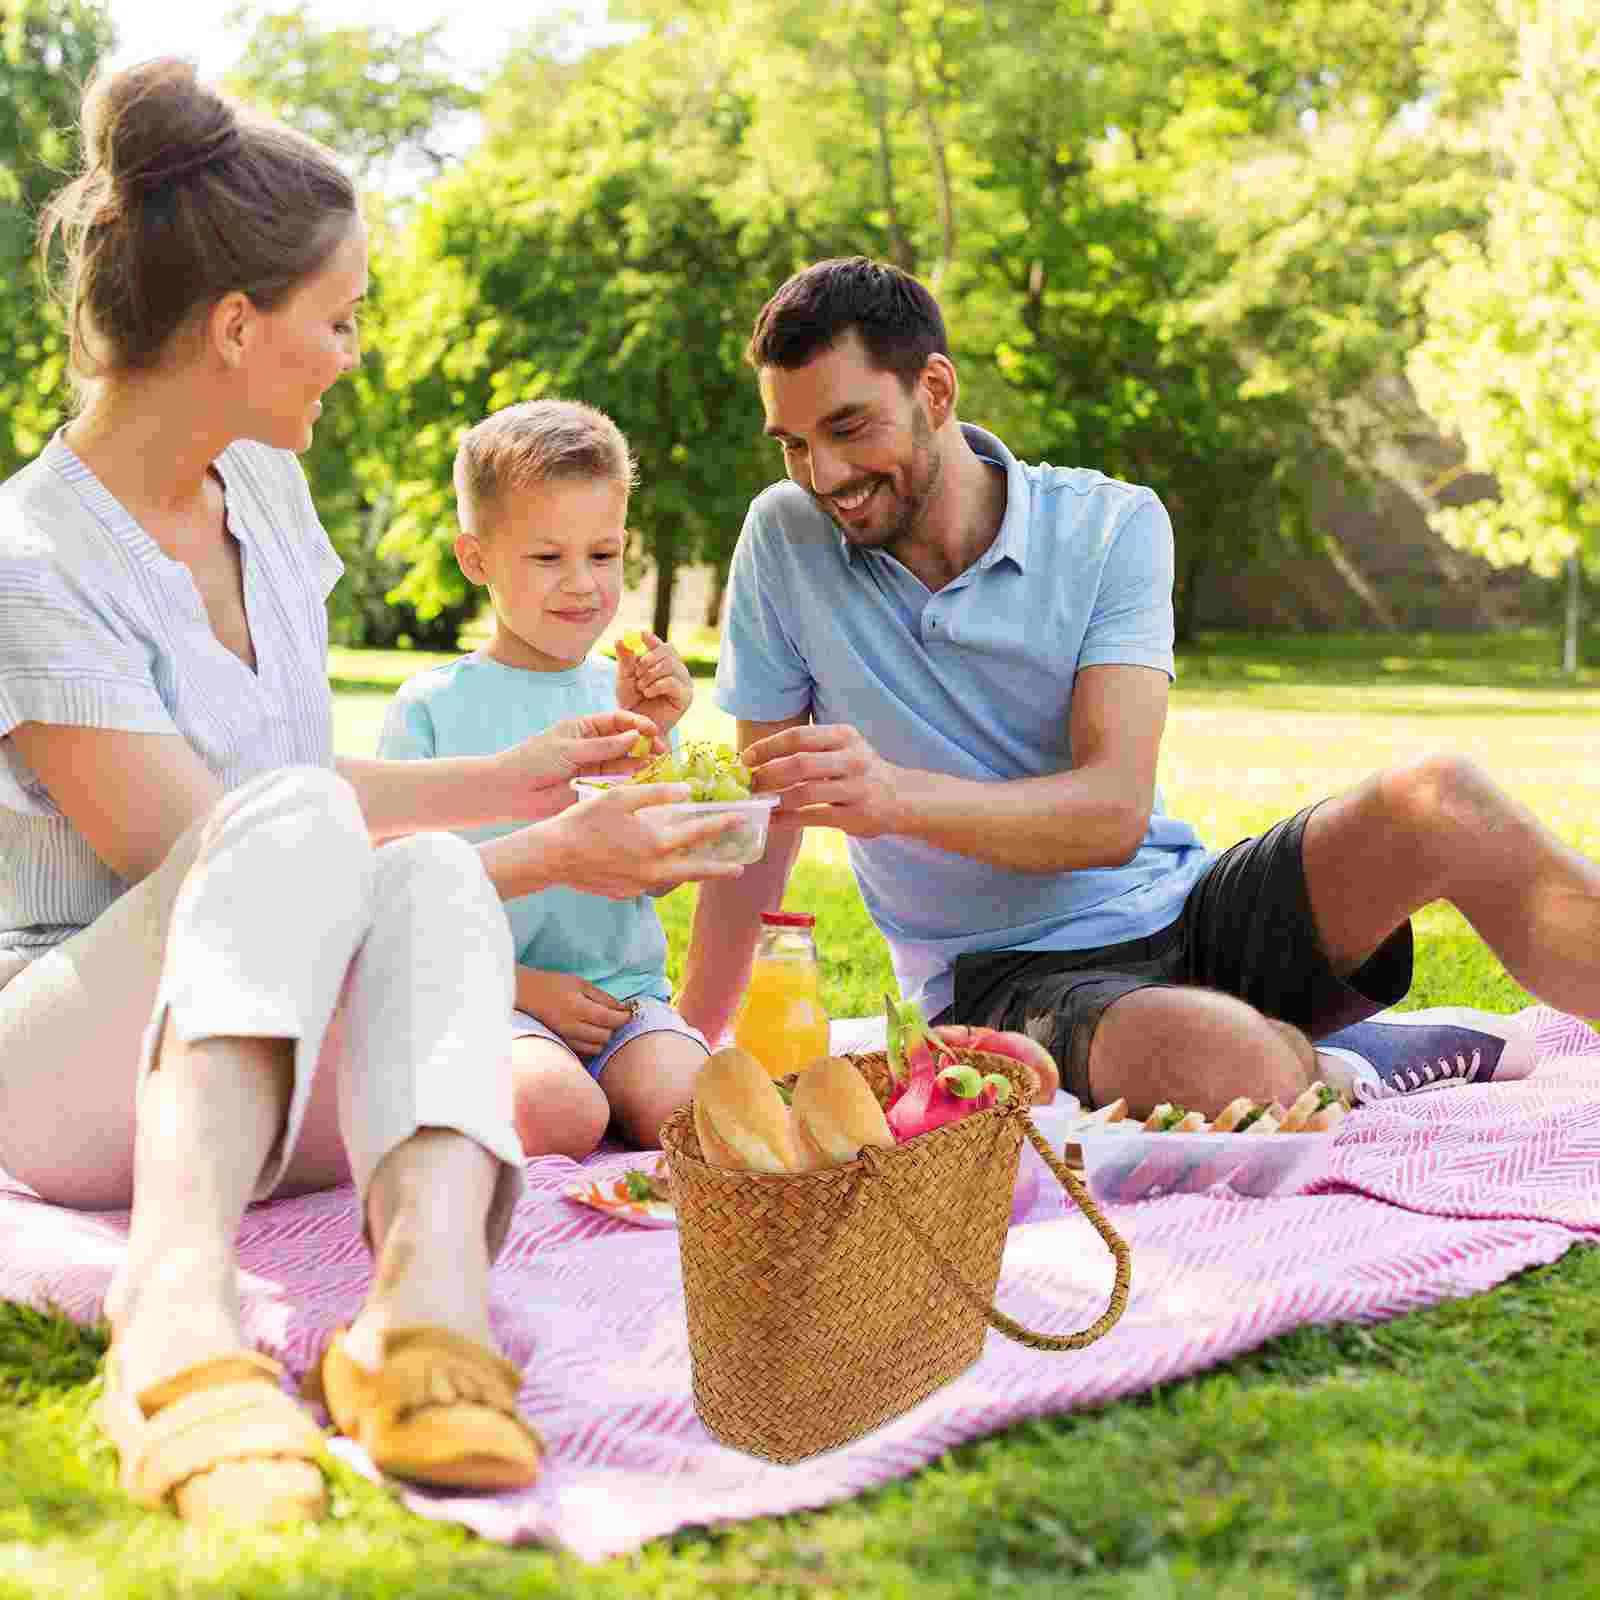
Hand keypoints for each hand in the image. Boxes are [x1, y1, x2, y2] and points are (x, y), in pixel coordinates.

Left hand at [495, 708, 662, 798]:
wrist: (512, 791)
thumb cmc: (533, 761)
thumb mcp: (569, 748)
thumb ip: (603, 745)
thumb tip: (635, 735)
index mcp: (584, 728)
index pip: (617, 720)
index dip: (637, 723)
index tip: (652, 729)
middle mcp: (593, 746)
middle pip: (626, 741)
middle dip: (645, 743)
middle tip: (662, 749)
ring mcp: (595, 766)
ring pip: (625, 761)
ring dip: (642, 761)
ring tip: (658, 762)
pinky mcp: (594, 787)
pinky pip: (617, 781)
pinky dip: (632, 779)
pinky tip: (644, 777)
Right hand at [516, 968, 632, 1059]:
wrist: (528, 995)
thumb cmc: (555, 985)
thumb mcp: (581, 984)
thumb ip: (604, 997)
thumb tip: (623, 1008)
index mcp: (578, 1008)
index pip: (610, 1019)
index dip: (624, 1017)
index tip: (629, 1012)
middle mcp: (572, 1027)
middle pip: (606, 1036)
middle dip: (615, 1027)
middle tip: (615, 1016)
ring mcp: (567, 1038)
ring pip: (597, 1047)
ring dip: (605, 1037)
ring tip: (602, 1024)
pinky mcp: (563, 1044)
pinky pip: (586, 1051)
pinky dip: (594, 1044)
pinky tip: (592, 1032)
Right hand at [545, 781, 746, 896]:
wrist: (553, 856)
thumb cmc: (585, 821)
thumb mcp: (621, 797)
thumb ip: (657, 794)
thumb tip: (687, 792)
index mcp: (655, 843)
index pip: (698, 833)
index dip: (721, 824)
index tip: (740, 819)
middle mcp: (653, 870)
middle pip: (696, 871)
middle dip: (720, 869)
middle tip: (739, 868)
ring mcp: (639, 885)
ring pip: (672, 879)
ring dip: (689, 872)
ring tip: (701, 866)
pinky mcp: (624, 893)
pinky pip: (649, 883)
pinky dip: (660, 875)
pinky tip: (656, 866)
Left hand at [616, 631, 692, 736]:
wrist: (637, 726)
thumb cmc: (632, 702)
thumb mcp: (625, 677)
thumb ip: (625, 659)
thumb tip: (620, 639)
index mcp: (661, 660)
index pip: (659, 643)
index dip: (651, 637)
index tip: (640, 634)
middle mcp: (675, 667)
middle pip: (668, 649)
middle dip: (649, 659)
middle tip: (637, 673)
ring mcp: (683, 681)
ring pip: (670, 664)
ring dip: (650, 675)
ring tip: (642, 688)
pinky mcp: (686, 695)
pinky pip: (672, 682)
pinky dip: (656, 686)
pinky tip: (648, 693)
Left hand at [742, 722, 903, 837]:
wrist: (902, 798)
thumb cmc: (860, 771)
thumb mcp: (843, 748)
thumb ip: (809, 749)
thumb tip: (758, 758)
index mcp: (844, 736)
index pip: (798, 737)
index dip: (767, 747)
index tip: (745, 759)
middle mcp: (852, 759)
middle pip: (799, 763)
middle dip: (767, 774)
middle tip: (748, 784)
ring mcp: (855, 788)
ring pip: (805, 792)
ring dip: (775, 798)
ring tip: (757, 802)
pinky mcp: (855, 816)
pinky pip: (812, 817)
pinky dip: (787, 819)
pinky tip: (772, 820)